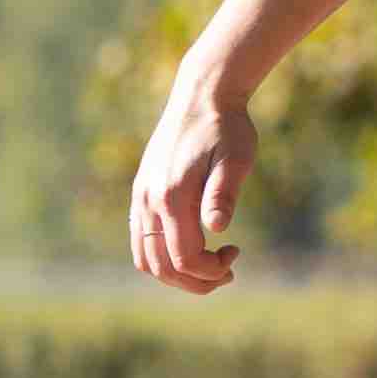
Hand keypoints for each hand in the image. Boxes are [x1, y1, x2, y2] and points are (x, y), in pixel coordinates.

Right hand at [130, 70, 256, 292]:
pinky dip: (163, 255)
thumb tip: (218, 228)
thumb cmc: (227, 128)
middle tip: (228, 270)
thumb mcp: (236, 158)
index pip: (183, 258)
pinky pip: (141, 239)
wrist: (201, 96)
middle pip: (161, 267)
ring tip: (211, 262)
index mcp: (171, 196)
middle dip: (195, 280)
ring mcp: (140, 198)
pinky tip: (193, 243)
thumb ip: (223, 193)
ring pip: (146, 257)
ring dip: (177, 272)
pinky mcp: (141, 193)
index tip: (235, 253)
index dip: (210, 271)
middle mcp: (148, 201)